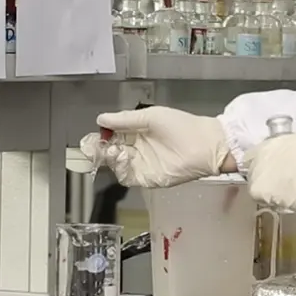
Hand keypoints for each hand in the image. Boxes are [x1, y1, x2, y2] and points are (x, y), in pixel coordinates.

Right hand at [80, 107, 232, 188]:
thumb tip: (101, 119)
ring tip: (112, 150)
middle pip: (111, 152)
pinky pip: (127, 177)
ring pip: (116, 165)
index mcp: (138, 131)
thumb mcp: (151, 117)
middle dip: (99, 149)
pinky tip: (123, 158)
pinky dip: (121, 169)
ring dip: (109, 158)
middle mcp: (138, 149)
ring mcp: (142, 164)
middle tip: (93, 147)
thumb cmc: (181, 126)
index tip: (92, 136)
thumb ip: (126, 120)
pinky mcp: (147, 178)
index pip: (112, 135)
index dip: (100, 136)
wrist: (204, 145)